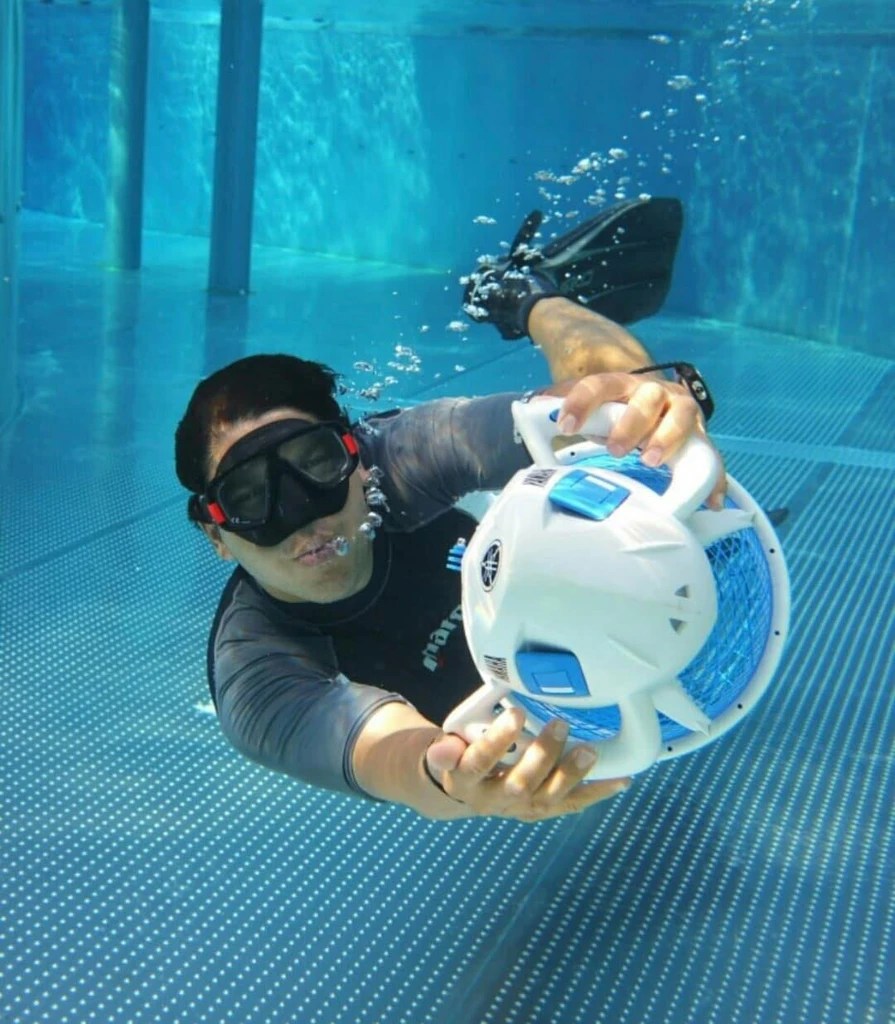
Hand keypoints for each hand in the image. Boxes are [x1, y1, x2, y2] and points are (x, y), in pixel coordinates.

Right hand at [426, 708, 629, 821]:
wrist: (462, 788)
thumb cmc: (458, 753)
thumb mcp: (444, 746)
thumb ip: (445, 747)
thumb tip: (443, 746)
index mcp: (464, 779)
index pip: (478, 763)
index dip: (497, 741)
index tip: (516, 713)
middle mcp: (493, 799)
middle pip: (519, 784)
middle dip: (542, 756)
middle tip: (559, 724)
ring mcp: (519, 808)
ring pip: (547, 797)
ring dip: (571, 774)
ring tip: (590, 750)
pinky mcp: (540, 809)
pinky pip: (569, 804)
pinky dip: (596, 792)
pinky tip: (620, 780)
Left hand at [544, 371, 727, 509]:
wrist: (648, 408)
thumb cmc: (611, 414)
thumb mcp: (588, 409)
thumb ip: (560, 410)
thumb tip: (528, 415)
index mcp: (621, 384)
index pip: (600, 384)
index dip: (582, 401)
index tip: (564, 423)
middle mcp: (655, 392)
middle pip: (647, 398)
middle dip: (631, 423)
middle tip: (615, 449)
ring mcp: (681, 411)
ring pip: (683, 416)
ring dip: (668, 437)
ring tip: (653, 460)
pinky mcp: (700, 437)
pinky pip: (710, 455)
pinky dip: (713, 477)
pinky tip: (711, 499)